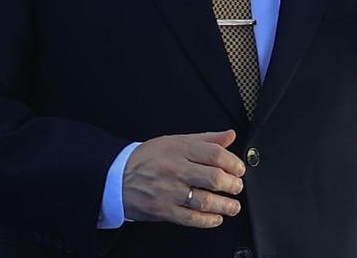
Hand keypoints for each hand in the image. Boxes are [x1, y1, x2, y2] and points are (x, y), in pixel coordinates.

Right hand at [122, 129, 245, 227]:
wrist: (116, 176)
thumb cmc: (147, 158)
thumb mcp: (174, 141)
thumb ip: (205, 139)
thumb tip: (229, 136)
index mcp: (179, 148)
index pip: (214, 154)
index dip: (233, 162)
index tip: (240, 169)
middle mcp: (175, 169)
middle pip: (213, 178)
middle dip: (232, 185)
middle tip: (237, 187)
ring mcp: (169, 191)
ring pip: (205, 200)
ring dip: (225, 205)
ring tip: (233, 206)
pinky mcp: (163, 210)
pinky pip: (191, 218)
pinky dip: (208, 220)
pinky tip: (216, 218)